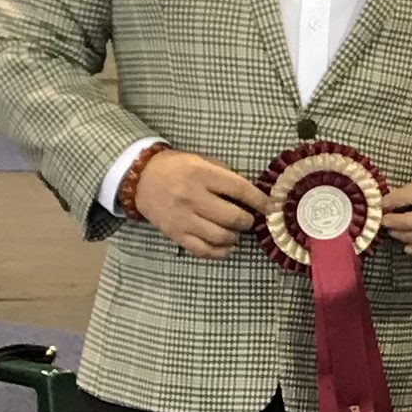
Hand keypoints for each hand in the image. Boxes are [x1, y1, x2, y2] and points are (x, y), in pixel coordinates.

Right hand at [133, 149, 267, 257]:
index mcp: (201, 174)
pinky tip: (225, 246)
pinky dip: (219, 252)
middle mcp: (192, 197)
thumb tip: (252, 195)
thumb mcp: (201, 160)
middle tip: (247, 219)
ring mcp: (183, 218)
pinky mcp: (176, 234)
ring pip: (220, 237)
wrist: (140, 179)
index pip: (239, 190)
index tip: (270, 207)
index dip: (259, 200)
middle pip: (233, 217)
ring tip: (235, 231)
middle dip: (247, 221)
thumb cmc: (176, 167)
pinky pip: (203, 250)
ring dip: (234, 237)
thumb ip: (224, 175)